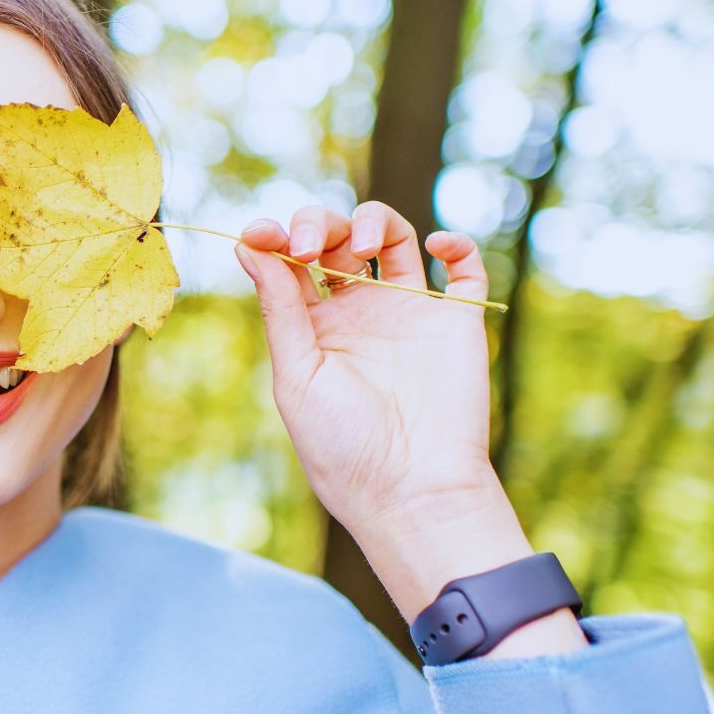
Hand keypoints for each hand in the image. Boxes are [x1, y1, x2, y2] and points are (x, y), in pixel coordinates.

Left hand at [235, 203, 526, 603]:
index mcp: (313, 326)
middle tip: (307, 245)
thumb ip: (281, 308)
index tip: (258, 233)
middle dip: (316, 224)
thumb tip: (248, 247)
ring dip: (372, 223)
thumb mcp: (297, 375)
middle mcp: (359, 313)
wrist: (411, 490)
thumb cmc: (343, 446)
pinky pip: (464, 270)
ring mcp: (408, 313)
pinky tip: (436, 246)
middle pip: (335, 239)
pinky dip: (456, 245)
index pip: (290, 263)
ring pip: (393, 239)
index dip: (273, 238)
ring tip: (360, 248)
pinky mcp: (456, 322)